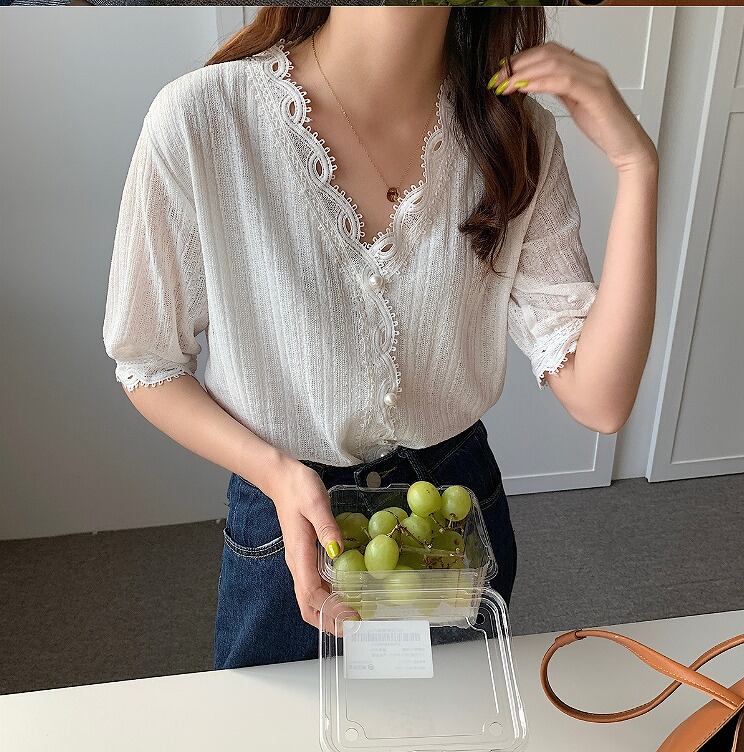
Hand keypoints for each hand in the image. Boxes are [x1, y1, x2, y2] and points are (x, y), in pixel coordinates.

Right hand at [262, 456, 346, 632]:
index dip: (331, 609)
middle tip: (354, 629)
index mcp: (298, 554)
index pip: (312, 594)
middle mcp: (297, 563)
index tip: (352, 617)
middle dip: (328, 621)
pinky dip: (328, 597)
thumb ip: (327, 527)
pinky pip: (314, 585)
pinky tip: (344, 594)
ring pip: (310, 598)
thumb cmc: (298, 488)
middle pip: (308, 604)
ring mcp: (299, 561)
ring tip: (352, 618)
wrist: (281, 478)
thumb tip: (338, 551)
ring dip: (328, 612)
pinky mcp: (304, 555)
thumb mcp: (316, 502)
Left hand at [488, 42, 657, 171]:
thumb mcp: (575, 105)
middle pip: (548, 53)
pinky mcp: (596, 94)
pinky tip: (524, 88)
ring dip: (524, 72)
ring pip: (554, 63)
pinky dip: (540, 83)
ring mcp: (595, 79)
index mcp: (584, 70)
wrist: (628, 147)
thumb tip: (535, 83)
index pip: (549, 53)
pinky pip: (564, 81)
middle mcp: (590, 69)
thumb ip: (560, 90)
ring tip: (504, 85)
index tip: (502, 72)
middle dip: (518, 64)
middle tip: (496, 78)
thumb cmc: (604, 129)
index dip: (523, 59)